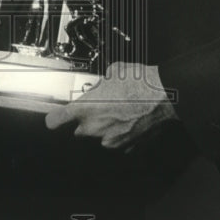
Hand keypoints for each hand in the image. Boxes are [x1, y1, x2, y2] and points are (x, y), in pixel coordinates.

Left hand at [45, 62, 176, 149]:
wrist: (164, 97)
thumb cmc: (139, 83)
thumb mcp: (113, 72)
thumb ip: (101, 83)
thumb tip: (103, 83)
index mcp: (85, 108)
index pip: (55, 120)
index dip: (55, 118)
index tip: (55, 117)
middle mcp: (94, 128)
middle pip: (79, 130)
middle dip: (87, 120)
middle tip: (101, 107)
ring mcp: (110, 140)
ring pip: (100, 136)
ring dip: (105, 126)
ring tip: (121, 111)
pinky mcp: (126, 147)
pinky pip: (117, 140)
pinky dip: (121, 133)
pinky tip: (130, 119)